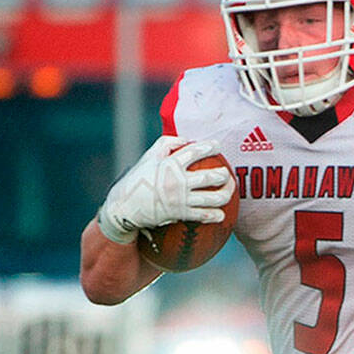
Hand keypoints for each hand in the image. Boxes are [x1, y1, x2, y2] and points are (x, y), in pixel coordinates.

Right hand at [96, 137, 235, 243]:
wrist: (124, 208)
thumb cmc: (137, 180)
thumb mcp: (148, 157)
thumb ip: (166, 144)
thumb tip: (186, 138)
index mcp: (170, 164)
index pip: (195, 152)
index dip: (210, 147)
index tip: (218, 146)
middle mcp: (177, 182)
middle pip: (210, 177)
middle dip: (224, 175)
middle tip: (227, 173)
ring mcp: (180, 199)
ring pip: (212, 198)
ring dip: (226, 194)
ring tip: (229, 191)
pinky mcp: (179, 214)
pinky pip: (202, 215)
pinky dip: (214, 215)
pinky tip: (221, 214)